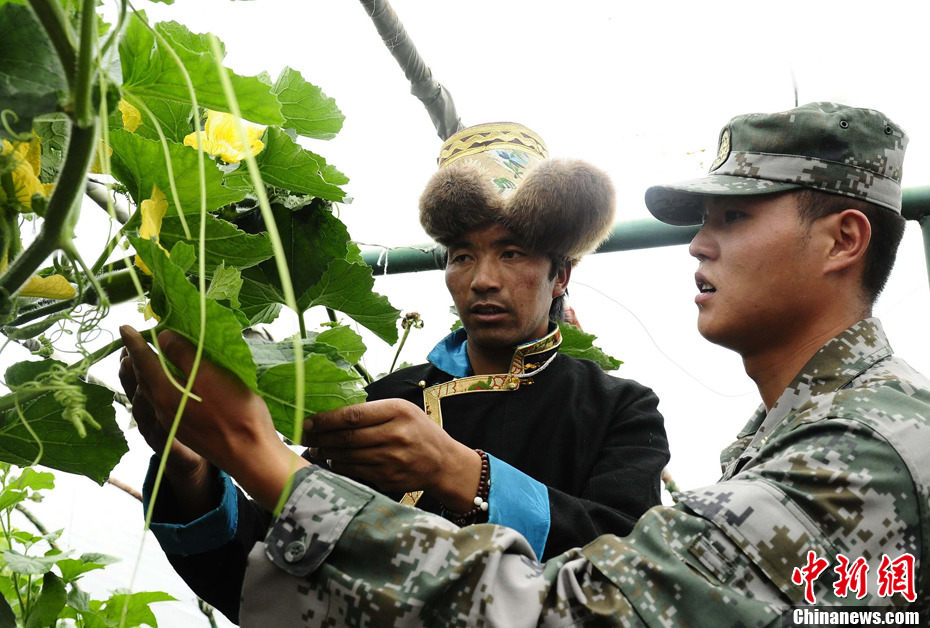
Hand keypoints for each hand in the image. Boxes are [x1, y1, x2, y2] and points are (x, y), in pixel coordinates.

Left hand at [119, 325, 307, 510]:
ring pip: (149, 392)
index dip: (134, 342)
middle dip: (134, 357)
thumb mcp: (212, 376)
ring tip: (142, 359)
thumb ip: (185, 354)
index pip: (143, 361)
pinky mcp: (183, 430)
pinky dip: (155, 386)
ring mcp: (172, 422)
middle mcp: (162, 409)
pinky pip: (159, 402)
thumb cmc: (236, 413)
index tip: (123, 326)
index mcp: (166, 393)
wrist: (249, 455)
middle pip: (141, 378)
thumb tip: (163, 336)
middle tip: (131, 339)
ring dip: (143, 373)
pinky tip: (165, 384)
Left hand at [304, 399, 481, 511]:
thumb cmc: (418, 432)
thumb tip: (333, 414)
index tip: (308, 421)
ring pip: (347, 456)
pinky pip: (354, 471)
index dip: (325, 419)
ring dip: (326, 452)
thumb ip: (373, 411)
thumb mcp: (403, 410)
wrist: (443, 463)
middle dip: (320, 437)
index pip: (352, 415)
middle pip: (346, 437)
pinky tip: (333, 460)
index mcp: (397, 412)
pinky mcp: (387, 479)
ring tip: (315, 447)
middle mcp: (395, 435)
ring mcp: (391, 460)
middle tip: (304, 435)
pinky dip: (339, 465)